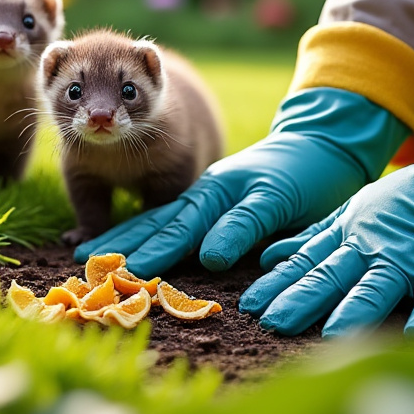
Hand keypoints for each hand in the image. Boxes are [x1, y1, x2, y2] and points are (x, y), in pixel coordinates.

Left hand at [74, 88, 408, 278]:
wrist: (327, 144)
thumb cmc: (285, 185)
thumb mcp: (243, 214)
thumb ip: (215, 234)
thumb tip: (184, 265)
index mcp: (202, 200)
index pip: (153, 224)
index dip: (120, 241)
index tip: (85, 258)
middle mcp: (213, 192)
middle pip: (163, 222)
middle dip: (127, 245)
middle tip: (90, 267)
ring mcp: (241, 190)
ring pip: (197, 218)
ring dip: (166, 245)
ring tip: (135, 269)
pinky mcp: (276, 193)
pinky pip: (252, 216)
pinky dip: (233, 234)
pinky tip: (215, 256)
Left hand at [238, 145, 413, 337]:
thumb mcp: (356, 210)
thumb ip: (315, 237)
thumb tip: (270, 257)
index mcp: (350, 234)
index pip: (306, 261)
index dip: (277, 283)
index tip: (248, 306)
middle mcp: (374, 248)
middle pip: (332, 275)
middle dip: (300, 299)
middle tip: (270, 324)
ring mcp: (412, 260)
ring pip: (378, 286)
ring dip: (354, 310)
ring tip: (330, 336)